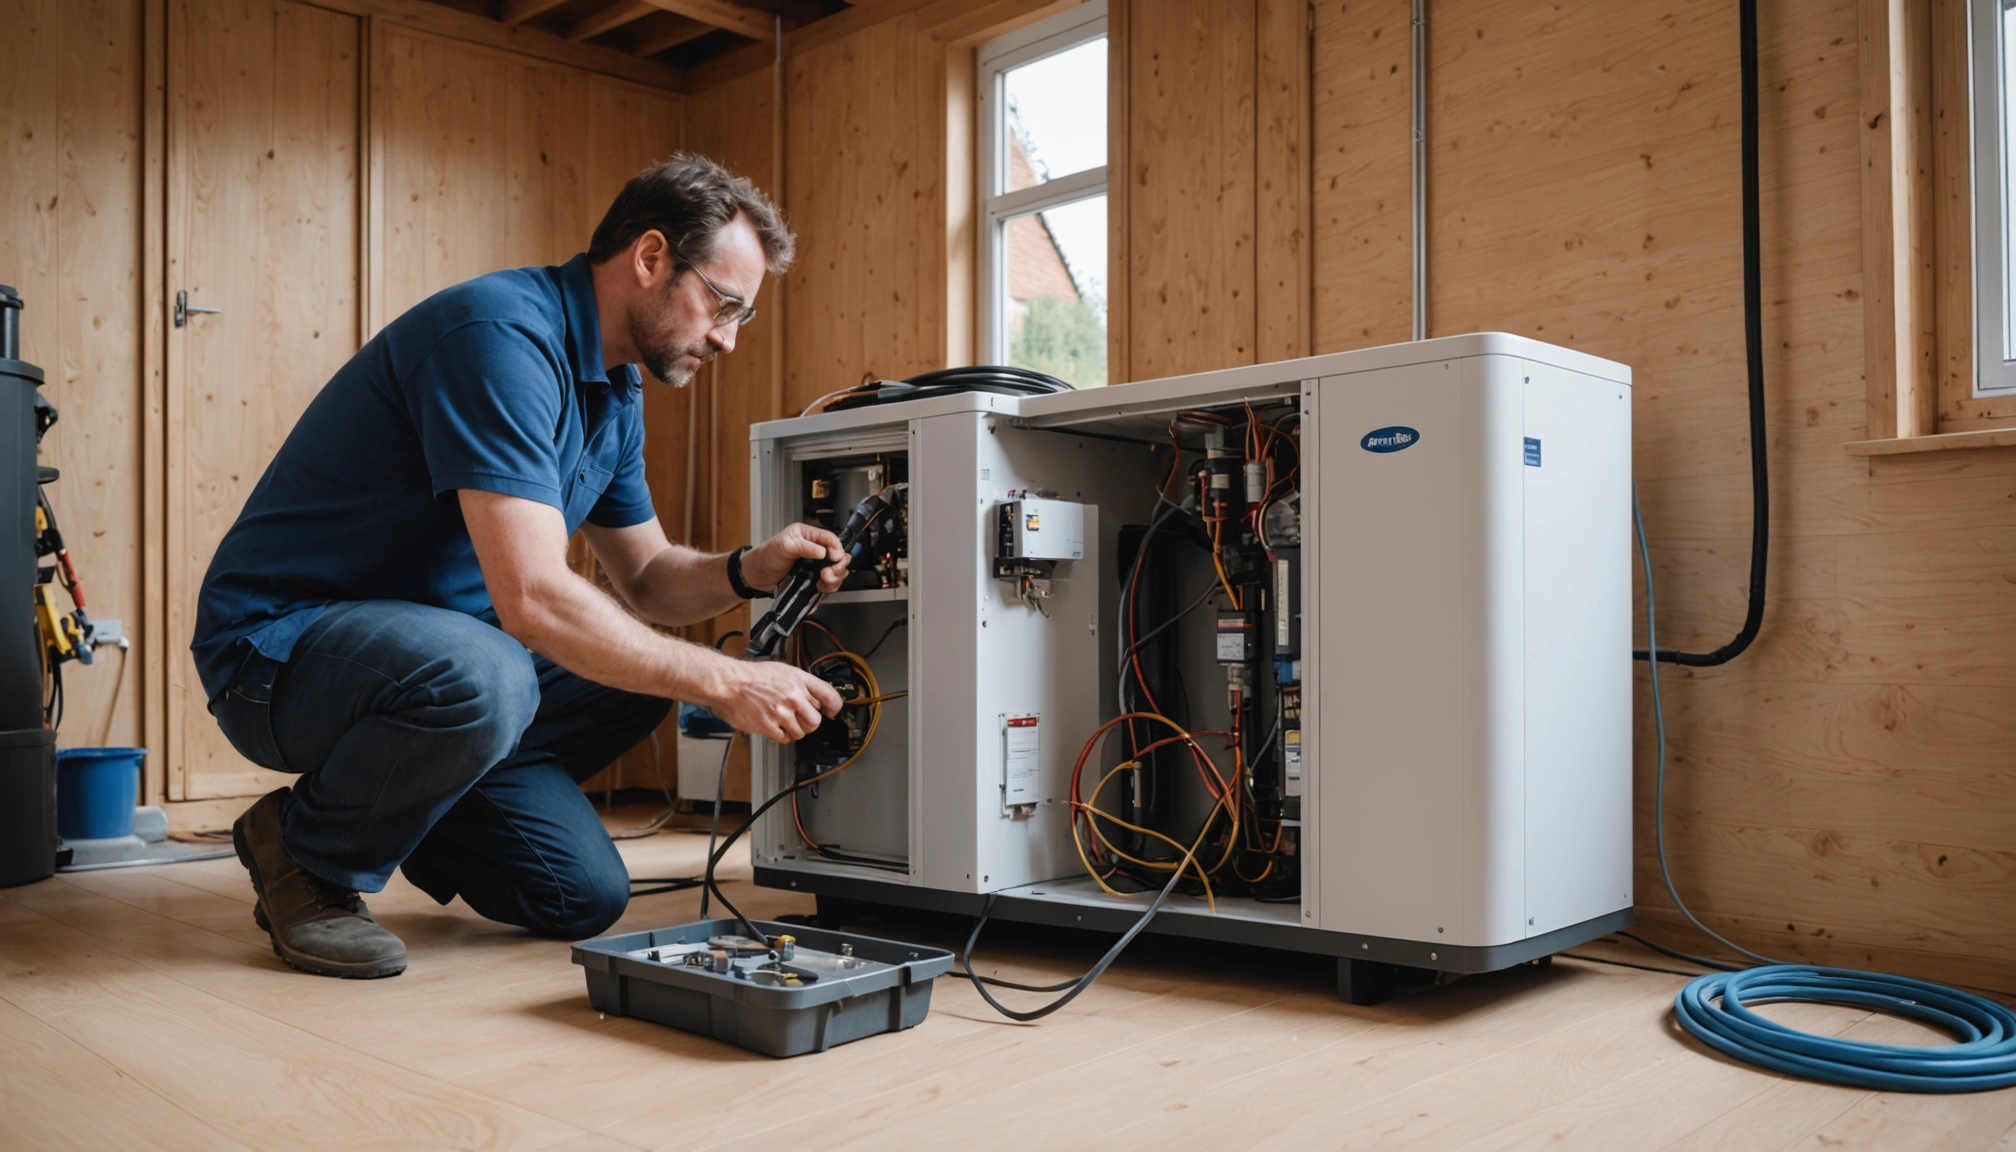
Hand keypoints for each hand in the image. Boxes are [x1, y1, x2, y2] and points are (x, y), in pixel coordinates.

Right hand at [710, 659, 844, 742]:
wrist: (729, 683)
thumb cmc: (751, 676)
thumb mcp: (782, 671)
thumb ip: (800, 684)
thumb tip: (815, 701)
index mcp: (799, 679)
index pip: (828, 695)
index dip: (834, 706)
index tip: (832, 712)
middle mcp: (793, 696)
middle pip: (816, 720)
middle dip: (808, 722)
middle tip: (798, 719)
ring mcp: (782, 712)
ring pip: (801, 732)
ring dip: (793, 730)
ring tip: (781, 721)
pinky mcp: (770, 726)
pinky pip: (785, 738)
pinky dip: (781, 735)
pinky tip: (773, 726)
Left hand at [743, 522, 849, 593]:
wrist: (755, 577)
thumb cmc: (766, 556)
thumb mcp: (784, 545)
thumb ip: (804, 546)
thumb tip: (823, 552)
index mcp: (809, 536)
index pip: (831, 539)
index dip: (837, 549)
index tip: (834, 558)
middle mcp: (815, 550)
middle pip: (839, 557)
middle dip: (838, 566)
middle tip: (827, 573)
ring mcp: (815, 566)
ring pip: (837, 571)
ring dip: (835, 578)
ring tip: (823, 580)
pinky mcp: (814, 580)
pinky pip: (829, 584)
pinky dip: (829, 587)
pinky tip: (819, 587)